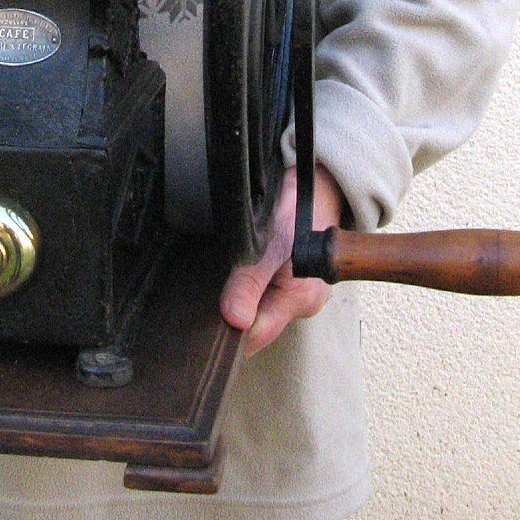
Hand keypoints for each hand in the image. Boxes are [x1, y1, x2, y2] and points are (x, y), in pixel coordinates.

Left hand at [219, 165, 343, 355]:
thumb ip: (251, 283)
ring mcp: (296, 290)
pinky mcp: (288, 278)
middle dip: (230, 316)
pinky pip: (262, 291)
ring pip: (257, 306)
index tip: (201, 329)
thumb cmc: (301, 209)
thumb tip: (234, 320)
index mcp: (300, 300)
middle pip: (256, 324)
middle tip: (200, 301)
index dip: (228, 336)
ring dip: (236, 298)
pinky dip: (244, 285)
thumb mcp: (271, 244)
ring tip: (212, 283)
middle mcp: (300, 302)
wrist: (319, 183)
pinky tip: (228, 274)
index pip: (257, 336)